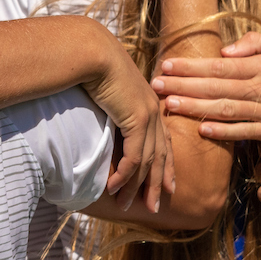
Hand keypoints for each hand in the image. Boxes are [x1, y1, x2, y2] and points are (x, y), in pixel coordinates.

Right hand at [81, 24, 175, 212]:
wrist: (92, 51)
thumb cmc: (92, 66)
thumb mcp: (106, 91)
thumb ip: (110, 107)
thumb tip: (102, 118)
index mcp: (149, 102)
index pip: (164, 141)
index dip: (166, 166)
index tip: (168, 187)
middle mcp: (154, 110)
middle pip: (161, 156)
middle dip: (157, 184)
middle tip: (154, 208)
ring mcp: (148, 115)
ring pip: (148, 162)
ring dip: (138, 187)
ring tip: (128, 206)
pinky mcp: (137, 119)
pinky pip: (134, 157)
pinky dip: (125, 176)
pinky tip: (115, 188)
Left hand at [151, 31, 260, 141]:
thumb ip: (257, 43)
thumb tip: (226, 48)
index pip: (220, 65)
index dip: (192, 66)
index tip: (167, 65)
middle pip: (216, 87)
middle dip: (183, 85)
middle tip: (156, 85)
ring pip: (225, 110)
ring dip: (195, 108)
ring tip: (169, 105)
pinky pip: (244, 133)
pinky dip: (222, 132)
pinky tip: (200, 129)